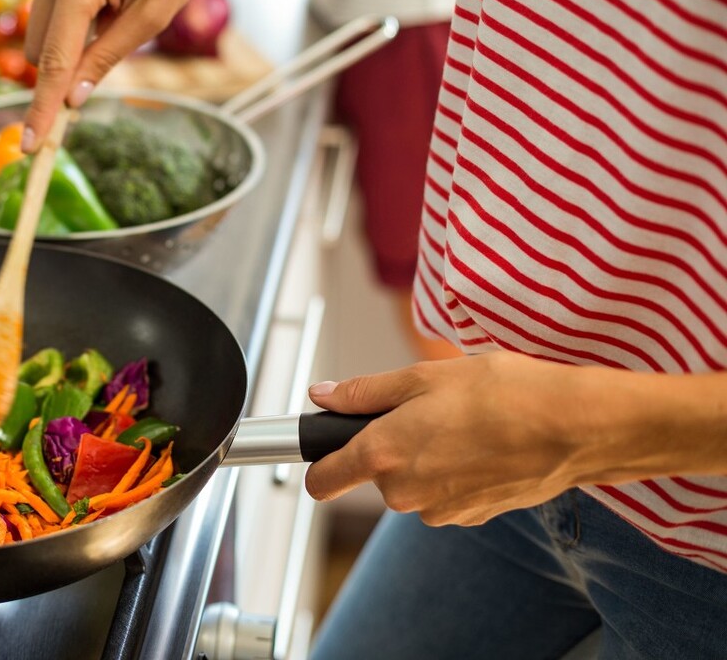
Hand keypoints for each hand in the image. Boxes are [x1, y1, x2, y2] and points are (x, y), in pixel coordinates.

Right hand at [21, 0, 236, 150]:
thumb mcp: (152, 17)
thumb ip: (107, 58)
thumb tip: (74, 98)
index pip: (53, 62)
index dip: (43, 107)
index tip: (30, 144)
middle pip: (39, 48)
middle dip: (65, 63)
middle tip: (112, 43)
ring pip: (40, 25)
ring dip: (71, 34)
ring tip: (116, 6)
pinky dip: (72, 9)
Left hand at [304, 352, 595, 525]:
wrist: (573, 428)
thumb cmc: (503, 394)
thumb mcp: (422, 376)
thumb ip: (364, 392)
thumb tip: (322, 396)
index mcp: (382, 455)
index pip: (322, 480)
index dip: (319, 461)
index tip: (324, 446)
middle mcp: (405, 493)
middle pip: (375, 473)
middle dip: (390, 444)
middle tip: (426, 410)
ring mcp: (439, 511)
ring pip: (413, 483)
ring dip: (425, 457)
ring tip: (463, 424)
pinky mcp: (471, 517)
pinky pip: (445, 493)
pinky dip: (455, 471)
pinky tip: (484, 445)